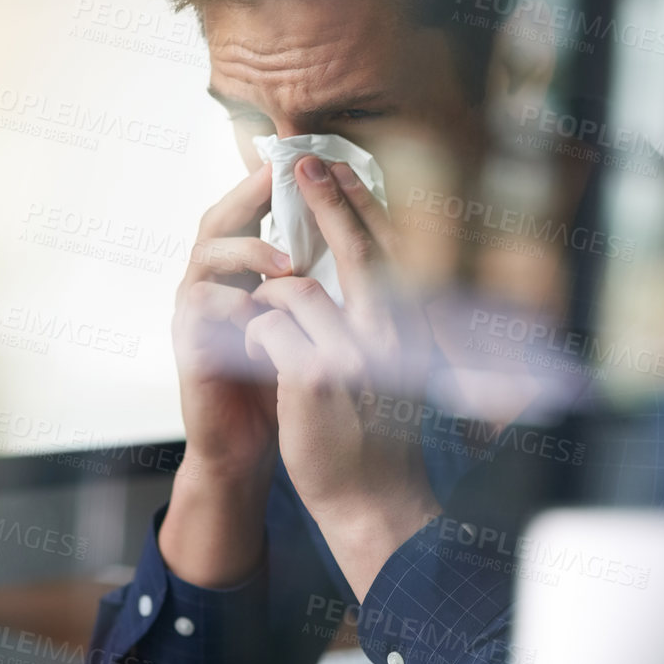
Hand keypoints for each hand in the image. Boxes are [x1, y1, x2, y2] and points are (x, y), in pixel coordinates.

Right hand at [172, 160, 289, 481]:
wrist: (251, 444)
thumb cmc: (284, 379)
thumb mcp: (309, 321)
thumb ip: (320, 277)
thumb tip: (365, 230)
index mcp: (241, 270)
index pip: (251, 210)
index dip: (272, 182)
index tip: (306, 158)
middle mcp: (211, 281)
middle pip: (218, 219)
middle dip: (249, 196)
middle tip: (281, 181)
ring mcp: (194, 311)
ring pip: (205, 257)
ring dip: (248, 253)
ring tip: (289, 264)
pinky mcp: (188, 345)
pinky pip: (200, 310)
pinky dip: (234, 306)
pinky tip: (264, 313)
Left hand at [244, 157, 441, 599]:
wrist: (374, 501)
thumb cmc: (376, 436)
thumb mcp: (389, 367)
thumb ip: (379, 319)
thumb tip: (363, 269)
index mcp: (409, 327)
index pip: (388, 249)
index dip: (362, 203)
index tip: (340, 167)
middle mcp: (391, 333)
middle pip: (359, 248)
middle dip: (330, 200)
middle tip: (305, 162)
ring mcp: (354, 353)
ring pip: (297, 290)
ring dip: (272, 300)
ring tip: (266, 330)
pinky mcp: (313, 376)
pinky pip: (269, 328)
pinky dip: (255, 337)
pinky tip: (255, 359)